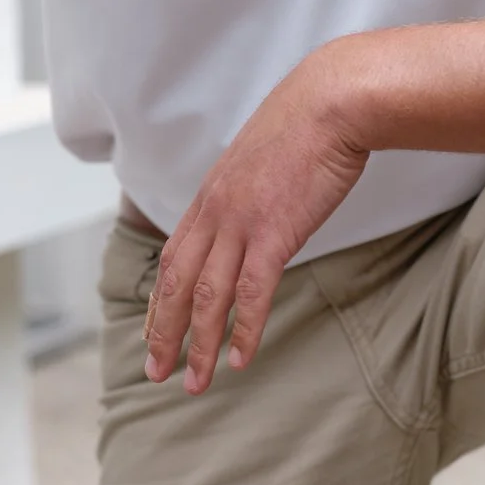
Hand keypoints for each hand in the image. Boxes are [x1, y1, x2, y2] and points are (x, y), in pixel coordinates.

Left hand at [143, 54, 370, 393]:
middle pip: (176, 283)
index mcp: (209, 196)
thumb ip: (247, 192)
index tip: (152, 331)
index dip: (160, 300)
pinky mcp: (274, 232)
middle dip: (163, 333)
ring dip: (197, 345)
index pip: (173, 258)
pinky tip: (239, 360)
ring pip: (207, 297)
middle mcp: (214, 212)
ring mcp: (241, 223)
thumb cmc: (306, 126)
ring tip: (192, 383)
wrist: (332, 101)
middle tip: (154, 373)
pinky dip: (244, 330)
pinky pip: (252, 293)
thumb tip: (254, 212)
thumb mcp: (260, 159)